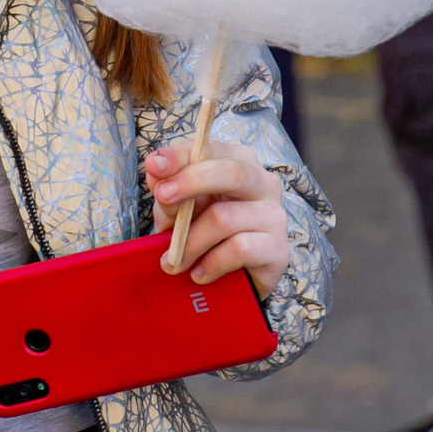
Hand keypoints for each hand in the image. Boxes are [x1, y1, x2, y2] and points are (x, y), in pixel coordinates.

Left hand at [146, 139, 288, 296]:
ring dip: (190, 242)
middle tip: (162, 199)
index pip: (211, 150)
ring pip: (224, 218)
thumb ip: (168, 189)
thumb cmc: (205, 235)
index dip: (181, 156)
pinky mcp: (278, 251)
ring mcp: (274, 217)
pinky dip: (211, 263)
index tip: (154, 166)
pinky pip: (238, 249)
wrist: (234, 281)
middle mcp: (263, 185)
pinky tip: (199, 274)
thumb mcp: (179, 209)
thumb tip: (156, 171)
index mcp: (239, 164)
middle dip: (190, 182)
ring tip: (173, 262)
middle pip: (231, 172)